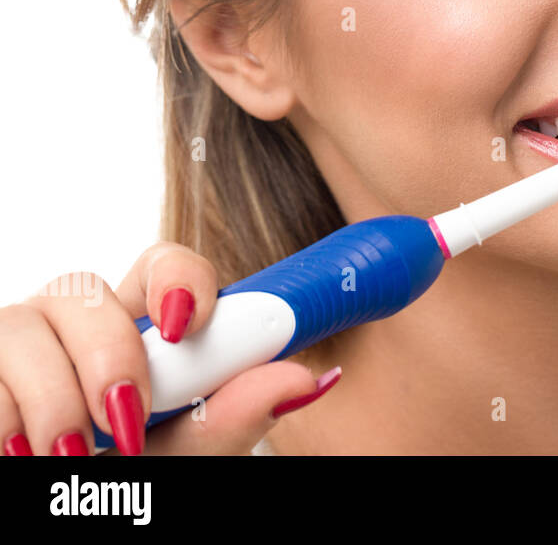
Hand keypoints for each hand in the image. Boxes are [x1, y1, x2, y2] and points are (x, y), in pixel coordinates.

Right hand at [0, 242, 339, 454]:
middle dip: (108, 354)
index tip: (187, 325)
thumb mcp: (192, 452)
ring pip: (21, 327)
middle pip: (84, 288)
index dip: (179, 279)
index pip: (165, 264)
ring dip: (51, 398)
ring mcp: (18, 348)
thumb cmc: (135, 481)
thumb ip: (237, 414)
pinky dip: (4, 417)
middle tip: (129, 421)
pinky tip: (22, 456)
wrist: (71, 514)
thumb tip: (307, 379)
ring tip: (73, 460)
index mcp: (143, 326)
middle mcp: (76, 324)